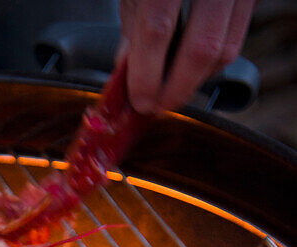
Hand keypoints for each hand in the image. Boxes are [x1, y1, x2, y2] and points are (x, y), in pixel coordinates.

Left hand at [119, 0, 258, 114]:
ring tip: (170, 87)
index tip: (139, 100)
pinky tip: (191, 62)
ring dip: (195, 79)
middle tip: (154, 105)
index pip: (157, 31)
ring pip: (225, 49)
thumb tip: (127, 69)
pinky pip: (237, 36)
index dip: (146, 75)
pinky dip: (212, 58)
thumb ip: (133, 22)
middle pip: (201, 49)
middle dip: (175, 89)